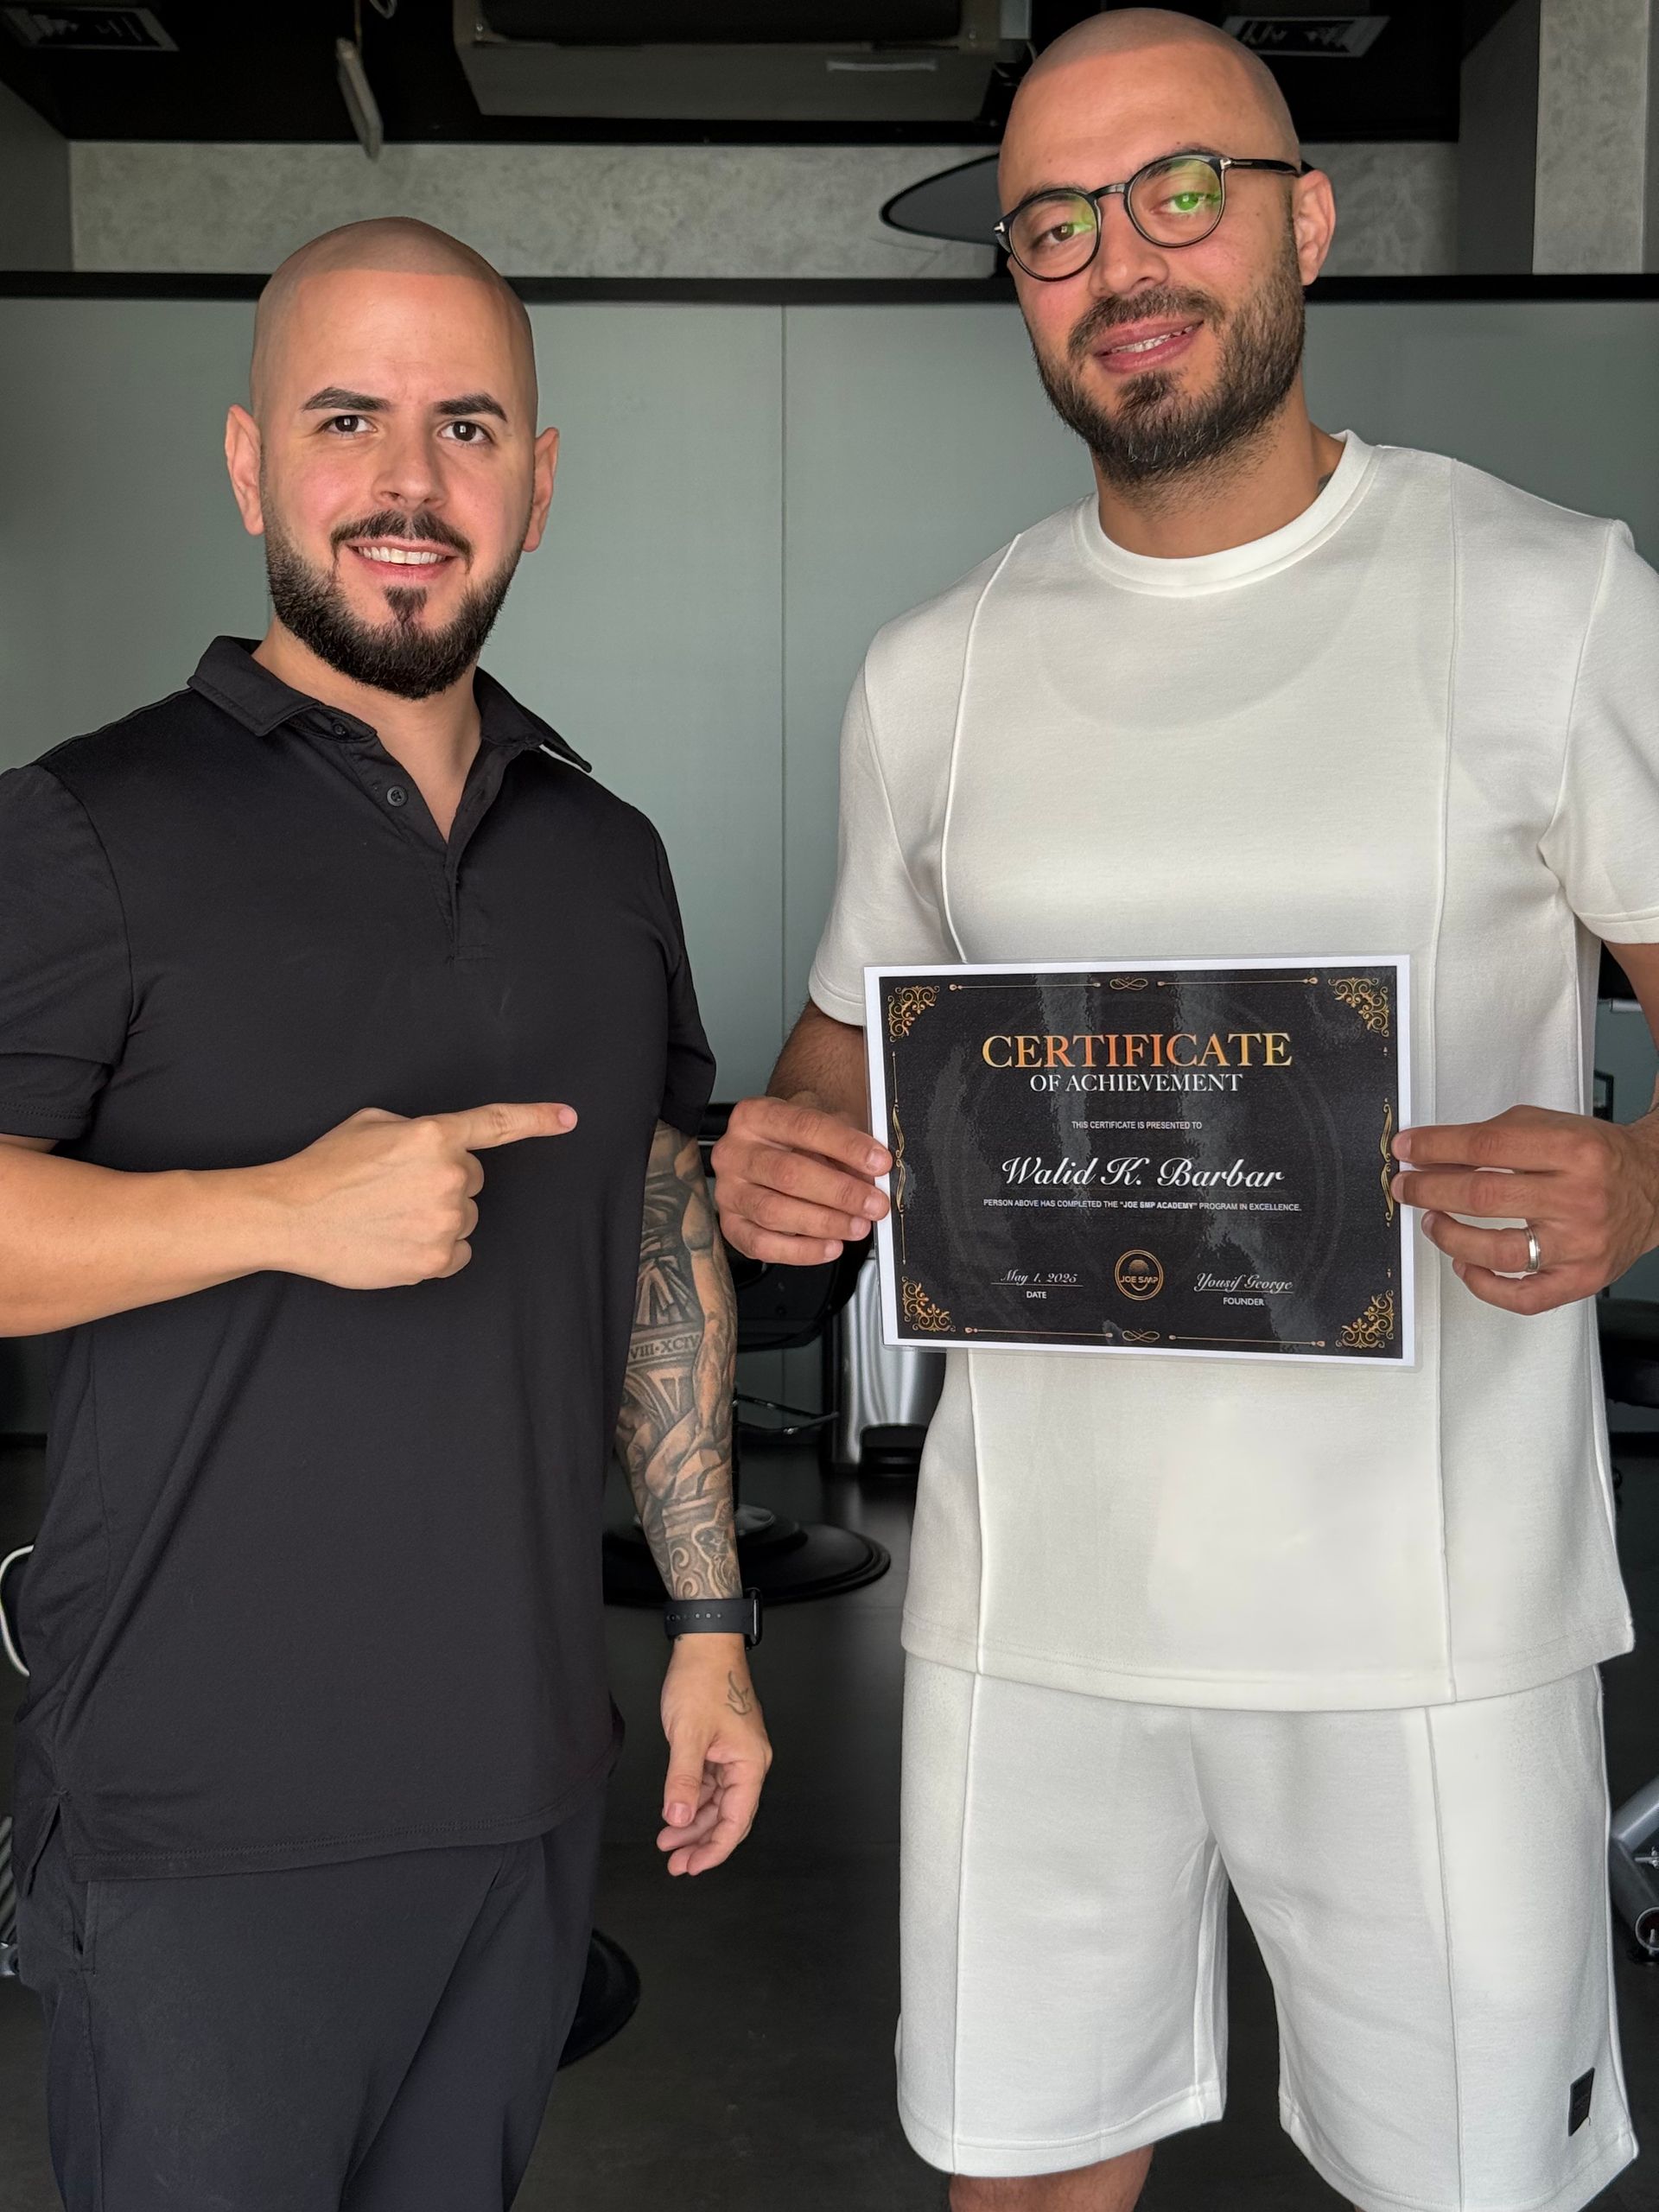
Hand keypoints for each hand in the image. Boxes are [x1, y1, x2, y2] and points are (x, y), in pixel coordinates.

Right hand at [262, 1101, 576, 1288]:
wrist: (288, 1216)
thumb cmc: (325, 1167)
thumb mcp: (371, 1124)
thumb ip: (417, 1129)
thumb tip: (436, 1144)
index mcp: (434, 1135)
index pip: (497, 1125)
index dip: (537, 1119)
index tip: (568, 1118)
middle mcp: (448, 1176)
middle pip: (472, 1179)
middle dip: (445, 1181)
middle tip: (397, 1188)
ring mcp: (445, 1221)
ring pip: (466, 1217)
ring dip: (439, 1216)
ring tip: (390, 1216)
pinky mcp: (435, 1259)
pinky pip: (459, 1253)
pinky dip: (437, 1249)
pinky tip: (399, 1241)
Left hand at [657, 1634, 771, 1876]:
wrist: (704, 1643)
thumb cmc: (704, 1678)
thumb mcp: (688, 1734)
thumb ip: (682, 1779)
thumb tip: (677, 1817)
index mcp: (750, 1763)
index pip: (735, 1821)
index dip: (714, 1849)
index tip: (693, 1867)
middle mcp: (748, 1761)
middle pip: (728, 1816)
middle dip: (701, 1842)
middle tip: (676, 1864)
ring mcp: (734, 1754)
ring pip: (717, 1802)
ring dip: (693, 1823)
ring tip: (668, 1842)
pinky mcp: (721, 1745)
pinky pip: (710, 1784)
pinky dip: (692, 1799)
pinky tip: (674, 1811)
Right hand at [710, 1095, 889, 1265]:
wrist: (769, 1151)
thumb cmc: (799, 1139)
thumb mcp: (824, 1128)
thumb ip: (845, 1149)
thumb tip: (873, 1178)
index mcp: (755, 1116)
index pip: (804, 1127)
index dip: (846, 1146)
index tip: (879, 1162)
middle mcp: (735, 1152)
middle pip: (788, 1174)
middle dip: (839, 1192)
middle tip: (873, 1204)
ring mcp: (728, 1191)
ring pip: (774, 1212)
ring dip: (824, 1223)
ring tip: (857, 1226)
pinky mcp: (730, 1226)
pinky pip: (763, 1245)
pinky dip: (801, 1251)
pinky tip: (831, 1246)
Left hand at [1392, 1103, 1658, 1312]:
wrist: (1654, 1186)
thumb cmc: (1596, 1157)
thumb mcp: (1552, 1126)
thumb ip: (1496, 1136)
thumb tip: (1433, 1153)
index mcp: (1572, 1150)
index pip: (1486, 1146)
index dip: (1436, 1147)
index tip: (1406, 1148)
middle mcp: (1579, 1198)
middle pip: (1484, 1196)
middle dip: (1430, 1190)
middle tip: (1405, 1186)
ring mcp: (1581, 1244)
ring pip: (1499, 1251)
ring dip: (1450, 1236)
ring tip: (1432, 1222)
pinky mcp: (1582, 1279)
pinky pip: (1524, 1297)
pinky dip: (1485, 1286)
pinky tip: (1466, 1266)